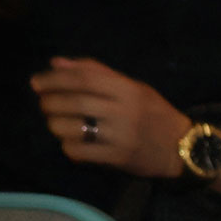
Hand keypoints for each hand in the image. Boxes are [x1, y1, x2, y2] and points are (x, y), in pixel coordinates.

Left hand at [32, 57, 190, 178]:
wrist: (184, 148)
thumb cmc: (154, 114)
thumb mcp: (133, 87)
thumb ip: (96, 73)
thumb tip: (56, 63)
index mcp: (129, 90)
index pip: (85, 78)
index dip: (55, 79)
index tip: (36, 83)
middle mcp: (125, 111)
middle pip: (76, 102)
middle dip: (50, 102)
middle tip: (44, 104)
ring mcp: (122, 136)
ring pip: (73, 128)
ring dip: (55, 124)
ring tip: (56, 123)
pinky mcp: (118, 157)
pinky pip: (80, 151)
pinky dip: (68, 146)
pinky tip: (71, 143)